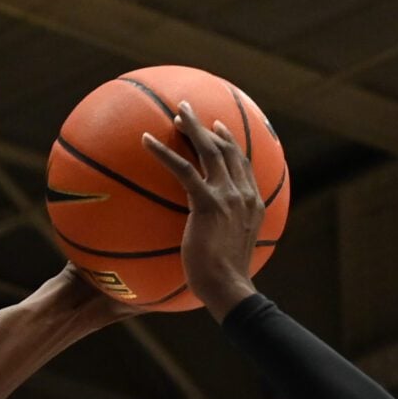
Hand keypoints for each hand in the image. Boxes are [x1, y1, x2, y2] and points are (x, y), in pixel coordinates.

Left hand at [139, 103, 266, 321]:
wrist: (228, 288)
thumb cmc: (226, 279)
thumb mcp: (233, 251)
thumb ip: (225, 234)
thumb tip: (209, 237)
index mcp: (252, 204)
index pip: (243, 165)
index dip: (229, 143)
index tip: (217, 129)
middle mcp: (243, 195)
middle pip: (227, 149)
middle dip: (208, 126)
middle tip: (188, 110)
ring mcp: (228, 197)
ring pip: (209, 151)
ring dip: (191, 127)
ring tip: (174, 113)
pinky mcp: (208, 203)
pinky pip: (183, 169)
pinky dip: (163, 152)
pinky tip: (145, 140)